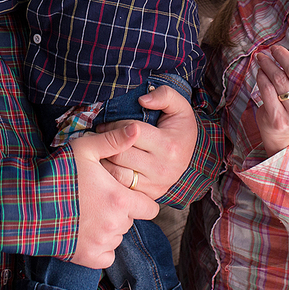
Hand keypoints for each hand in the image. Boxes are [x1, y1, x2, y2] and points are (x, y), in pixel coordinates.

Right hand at [69, 126, 159, 268]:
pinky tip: (86, 231)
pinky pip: (106, 255)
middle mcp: (115, 224)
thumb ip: (114, 141)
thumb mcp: (85, 149)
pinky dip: (100, 246)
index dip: (141, 200)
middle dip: (121, 210)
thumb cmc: (57, 173)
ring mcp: (102, 243)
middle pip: (131, 220)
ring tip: (88, 212)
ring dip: (110, 227)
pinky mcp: (88, 258)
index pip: (150, 208)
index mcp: (120, 199)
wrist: (28, 203)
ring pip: (118, 236)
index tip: (127, 193)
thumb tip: (136, 130)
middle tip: (100, 198)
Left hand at [96, 85, 196, 199]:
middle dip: (105, 143)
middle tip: (98, 136)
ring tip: (100, 150)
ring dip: (103, 160)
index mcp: (169, 145)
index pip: (131, 133)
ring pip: (116, 173)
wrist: (191, 155)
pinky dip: (109, 176)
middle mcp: (162, 168)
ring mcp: (155, 185)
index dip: (115, 125)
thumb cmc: (180, 128)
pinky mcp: (149, 195)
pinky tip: (107, 165)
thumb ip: (164, 95)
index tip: (106, 123)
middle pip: (121, 154)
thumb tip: (142, 100)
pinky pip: (121, 186)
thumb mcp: (180, 106)